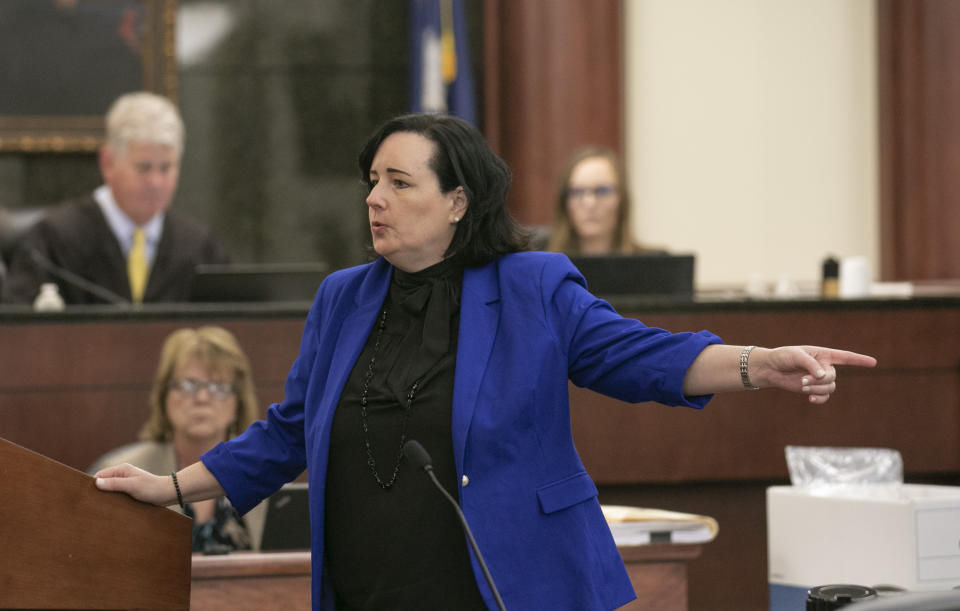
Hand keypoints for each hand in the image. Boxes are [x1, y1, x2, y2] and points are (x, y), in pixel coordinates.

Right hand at [94, 463, 175, 506]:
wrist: (167, 494)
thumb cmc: (151, 488)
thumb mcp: (132, 486)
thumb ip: (114, 484)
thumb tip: (96, 483)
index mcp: (122, 469)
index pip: (100, 475)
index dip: (93, 484)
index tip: (86, 495)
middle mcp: (122, 475)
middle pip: (104, 482)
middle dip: (98, 491)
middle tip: (91, 503)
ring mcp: (126, 483)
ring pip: (109, 489)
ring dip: (105, 497)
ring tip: (99, 507)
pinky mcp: (129, 491)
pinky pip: (116, 494)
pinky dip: (112, 500)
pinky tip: (109, 508)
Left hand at [754, 346, 876, 403]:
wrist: (771, 368)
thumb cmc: (783, 356)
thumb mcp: (796, 355)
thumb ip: (811, 364)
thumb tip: (823, 376)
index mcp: (823, 354)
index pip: (845, 357)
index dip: (859, 360)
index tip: (873, 362)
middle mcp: (824, 366)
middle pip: (833, 376)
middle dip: (820, 380)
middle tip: (803, 380)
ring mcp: (819, 379)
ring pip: (829, 388)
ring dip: (817, 389)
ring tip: (802, 386)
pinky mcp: (813, 388)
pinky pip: (824, 396)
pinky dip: (819, 398)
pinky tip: (810, 398)